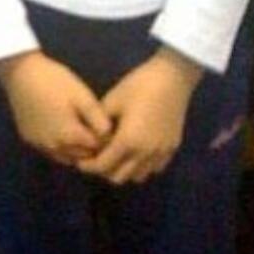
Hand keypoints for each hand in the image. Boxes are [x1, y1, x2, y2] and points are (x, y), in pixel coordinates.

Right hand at [0, 51, 112, 166]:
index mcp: (71, 137)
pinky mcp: (29, 139)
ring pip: (66, 157)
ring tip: (81, 129)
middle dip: (93, 148)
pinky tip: (62, 129)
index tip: (109, 126)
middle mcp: (55, 148)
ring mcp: (40, 145)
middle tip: (97, 129)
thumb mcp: (82, 96)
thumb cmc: (55, 82)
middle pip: (83, 157)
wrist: (21, 73)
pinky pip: (50, 151)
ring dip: (77, 150)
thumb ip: (98, 119)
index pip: (97, 149)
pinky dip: (60, 147)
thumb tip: (110, 136)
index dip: (106, 139)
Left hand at [76, 47, 202, 185]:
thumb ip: (98, 122)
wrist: (172, 77)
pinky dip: (143, 166)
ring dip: (125, 170)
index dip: (89, 166)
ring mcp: (160, 153)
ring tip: (118, 155)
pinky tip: (138, 151)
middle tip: (97, 158)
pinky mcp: (172, 148)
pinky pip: (154, 168)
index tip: (81, 162)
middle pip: (119, 177)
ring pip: (138, 176)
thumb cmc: (139, 85)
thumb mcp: (112, 99)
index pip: (103, 166)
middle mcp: (144, 153)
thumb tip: (90, 136)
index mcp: (127, 141)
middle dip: (105, 170)